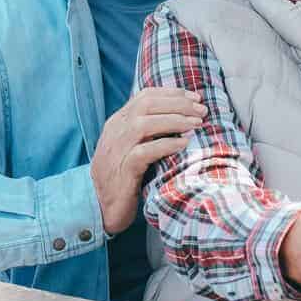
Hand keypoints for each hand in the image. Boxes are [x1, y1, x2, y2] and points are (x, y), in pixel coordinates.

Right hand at [90, 87, 205, 234]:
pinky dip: (166, 144)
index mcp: (118, 122)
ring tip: (197, 124)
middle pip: (147, 104)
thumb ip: (147, 130)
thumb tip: (180, 115)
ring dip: (175, 120)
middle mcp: (116, 131)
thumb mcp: (131, 146)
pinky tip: (184, 143)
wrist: (99, 207)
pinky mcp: (123, 170)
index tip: (195, 97)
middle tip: (202, 110)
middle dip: (178, 104)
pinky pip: (144, 151)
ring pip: (144, 124)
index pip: (145, 96)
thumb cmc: (122, 176)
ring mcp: (117, 149)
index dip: (172, 93)